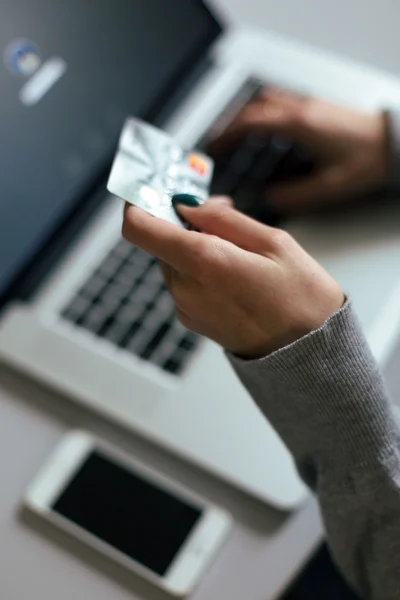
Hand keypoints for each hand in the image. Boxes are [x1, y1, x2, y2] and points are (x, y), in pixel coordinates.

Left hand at [122, 198, 343, 358]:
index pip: (139, 228)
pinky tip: (234, 273)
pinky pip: (184, 282)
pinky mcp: (192, 321)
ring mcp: (186, 308)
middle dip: (183, 222)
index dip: (138, 203)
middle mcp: (185, 288)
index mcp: (204, 263)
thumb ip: (224, 219)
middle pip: (159, 241)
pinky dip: (199, 269)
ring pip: (172, 261)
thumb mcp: (274, 243)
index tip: (153, 189)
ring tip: (238, 251)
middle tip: (221, 214)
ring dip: (193, 246)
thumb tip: (188, 205)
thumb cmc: (302, 299)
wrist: (310, 357)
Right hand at [213, 89, 388, 210]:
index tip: (214, 147)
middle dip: (230, 124)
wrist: (393, 143)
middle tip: (217, 143)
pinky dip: (263, 113)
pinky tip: (263, 128)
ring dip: (246, 115)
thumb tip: (270, 199)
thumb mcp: (329, 186)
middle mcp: (301, 110)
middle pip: (254, 107)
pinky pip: (280, 102)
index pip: (251, 122)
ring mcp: (308, 105)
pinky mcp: (316, 108)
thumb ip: (296, 195)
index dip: (227, 135)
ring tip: (234, 135)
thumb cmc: (367, 160)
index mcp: (299, 125)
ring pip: (266, 101)